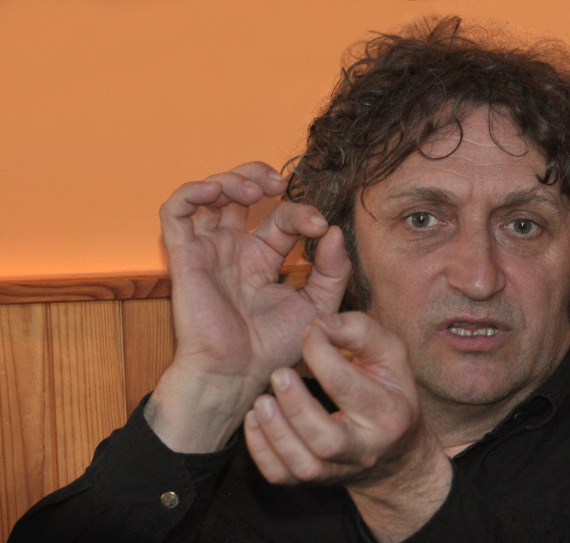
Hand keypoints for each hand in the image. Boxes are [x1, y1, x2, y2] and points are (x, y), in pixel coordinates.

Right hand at [146, 162, 350, 451]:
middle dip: (258, 176)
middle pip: (239, 194)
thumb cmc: (273, 349)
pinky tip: (218, 191)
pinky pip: (175, 211)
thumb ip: (332, 270)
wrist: (237, 375)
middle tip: (279, 183)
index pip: (281, 218)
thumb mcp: (318, 306)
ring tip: (256, 189)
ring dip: (232, 178)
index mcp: (263, 260)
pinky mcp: (184, 256)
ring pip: (208, 193)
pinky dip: (193, 191)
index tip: (320, 225)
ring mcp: (209, 251)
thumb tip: (335, 231)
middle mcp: (234, 250)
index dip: (301, 212)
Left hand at [244, 312, 451, 541]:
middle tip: (277, 375)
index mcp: (388, 413)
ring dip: (276, 433)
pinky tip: (255, 422)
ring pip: (304, 465)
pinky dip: (261, 452)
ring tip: (261, 402)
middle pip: (327, 439)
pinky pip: (283, 477)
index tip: (310, 330)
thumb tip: (322, 323)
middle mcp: (366, 448)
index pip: (346, 386)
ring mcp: (339, 470)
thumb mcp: (391, 356)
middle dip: (296, 407)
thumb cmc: (390, 392)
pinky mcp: (316, 480)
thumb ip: (361, 332)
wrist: (398, 454)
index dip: (320, 353)